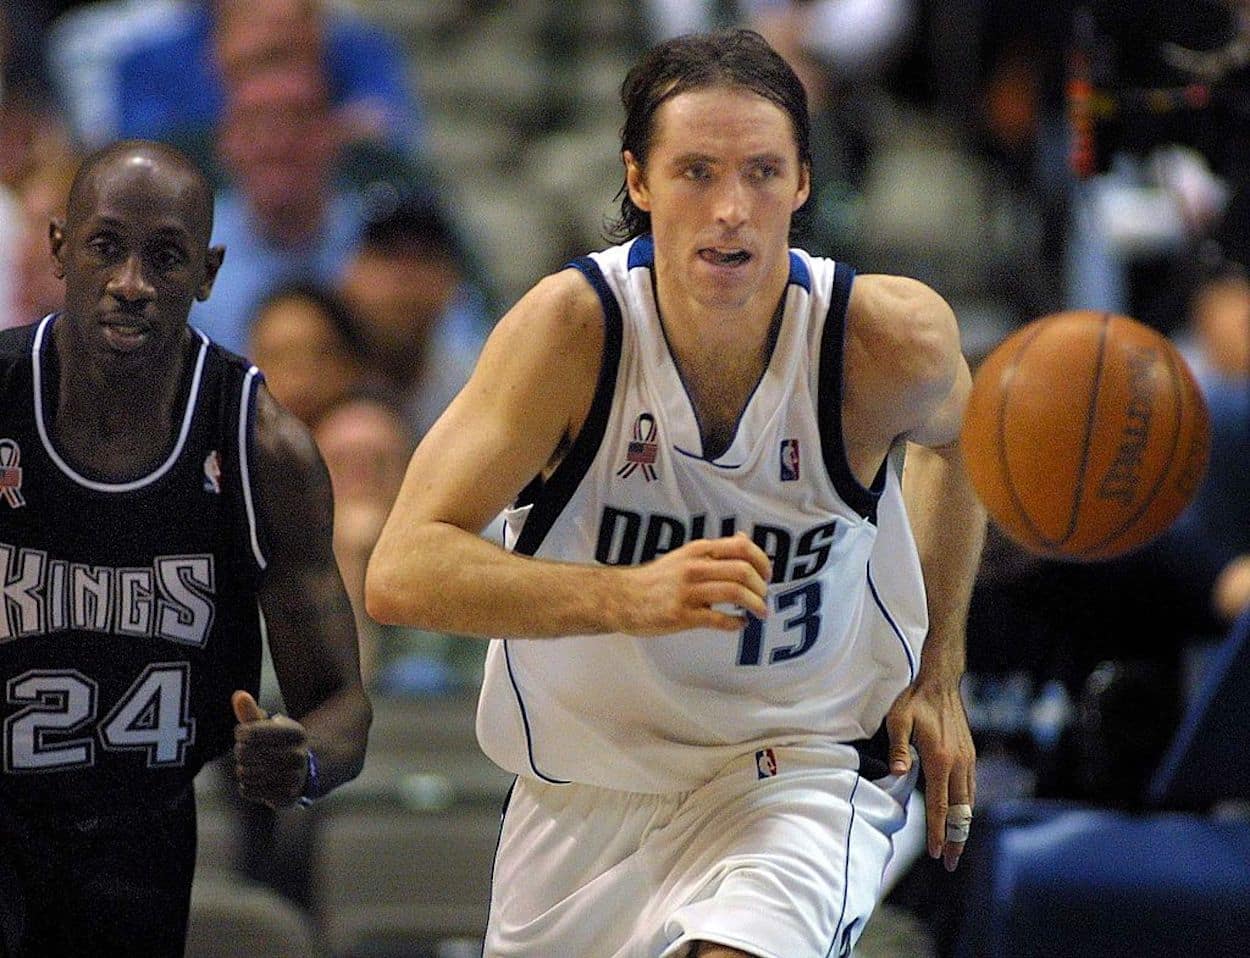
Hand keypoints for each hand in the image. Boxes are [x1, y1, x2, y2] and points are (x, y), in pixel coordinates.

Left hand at [231, 690, 310, 807]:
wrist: (304, 772)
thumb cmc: (278, 743)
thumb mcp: (269, 725)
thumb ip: (251, 711)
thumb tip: (238, 695)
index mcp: (296, 733)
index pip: (251, 732)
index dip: (241, 733)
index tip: (245, 733)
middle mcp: (298, 756)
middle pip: (244, 754)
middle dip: (241, 751)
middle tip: (249, 751)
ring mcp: (293, 779)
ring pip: (244, 773)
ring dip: (244, 769)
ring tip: (254, 765)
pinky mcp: (285, 798)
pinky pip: (247, 790)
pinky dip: (247, 785)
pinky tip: (257, 779)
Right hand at [619, 532, 771, 634]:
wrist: (622, 597)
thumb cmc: (657, 579)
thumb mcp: (685, 555)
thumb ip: (714, 550)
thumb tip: (744, 539)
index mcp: (698, 550)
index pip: (741, 546)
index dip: (762, 560)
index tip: (768, 575)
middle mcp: (694, 567)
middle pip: (743, 571)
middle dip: (761, 587)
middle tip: (764, 597)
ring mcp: (688, 591)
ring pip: (735, 593)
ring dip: (755, 604)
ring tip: (760, 612)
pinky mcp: (682, 615)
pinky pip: (719, 619)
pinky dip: (736, 623)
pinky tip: (740, 624)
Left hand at [885, 678, 975, 871]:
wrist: (940, 682)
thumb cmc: (914, 701)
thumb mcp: (898, 720)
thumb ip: (898, 747)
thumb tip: (897, 772)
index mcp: (940, 759)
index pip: (940, 805)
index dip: (938, 831)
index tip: (937, 854)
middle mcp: (958, 764)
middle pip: (960, 811)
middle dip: (956, 839)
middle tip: (952, 863)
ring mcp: (967, 760)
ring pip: (969, 802)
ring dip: (964, 826)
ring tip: (958, 846)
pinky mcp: (970, 755)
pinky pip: (971, 788)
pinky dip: (967, 808)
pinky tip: (962, 816)